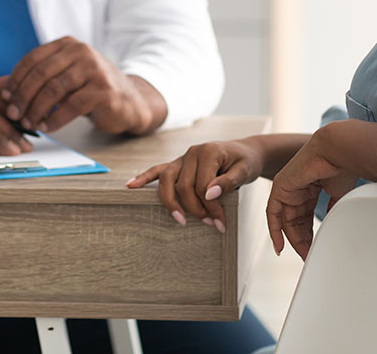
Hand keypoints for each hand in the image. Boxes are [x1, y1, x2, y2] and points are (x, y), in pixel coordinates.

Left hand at [0, 36, 162, 134]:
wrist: (128, 101)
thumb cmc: (88, 89)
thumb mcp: (59, 80)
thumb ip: (31, 80)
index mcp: (68, 45)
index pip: (34, 58)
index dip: (16, 78)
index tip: (4, 97)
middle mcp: (82, 52)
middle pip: (42, 73)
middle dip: (23, 95)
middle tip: (12, 113)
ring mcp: (95, 70)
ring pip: (54, 90)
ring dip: (36, 109)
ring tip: (28, 122)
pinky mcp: (103, 91)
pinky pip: (71, 106)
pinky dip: (55, 119)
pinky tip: (46, 127)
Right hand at [125, 139, 265, 231]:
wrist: (244, 153)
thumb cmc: (245, 162)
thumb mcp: (245, 171)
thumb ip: (228, 182)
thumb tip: (209, 194)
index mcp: (209, 151)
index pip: (203, 185)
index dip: (211, 206)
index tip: (220, 222)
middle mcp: (192, 152)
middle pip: (184, 185)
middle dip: (196, 209)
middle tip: (210, 224)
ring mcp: (182, 158)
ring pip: (167, 180)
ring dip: (172, 202)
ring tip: (180, 219)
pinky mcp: (177, 164)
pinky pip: (157, 170)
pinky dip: (144, 178)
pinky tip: (131, 186)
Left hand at [265, 128, 358, 258]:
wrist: (337, 150)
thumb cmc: (342, 166)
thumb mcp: (339, 194)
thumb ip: (333, 209)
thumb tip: (337, 226)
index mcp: (312, 186)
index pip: (306, 215)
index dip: (309, 233)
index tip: (313, 247)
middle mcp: (298, 187)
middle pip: (295, 219)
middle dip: (302, 239)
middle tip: (308, 255)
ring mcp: (287, 187)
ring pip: (285, 219)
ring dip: (293, 239)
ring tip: (303, 254)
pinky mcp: (280, 187)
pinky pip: (273, 213)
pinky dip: (275, 230)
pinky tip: (279, 246)